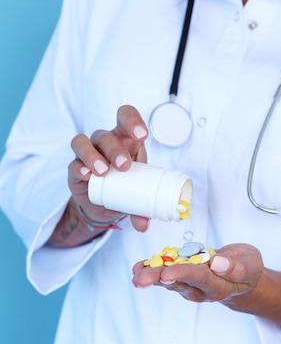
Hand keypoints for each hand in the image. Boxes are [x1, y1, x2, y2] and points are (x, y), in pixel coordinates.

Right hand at [69, 104, 149, 231]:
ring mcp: (88, 153)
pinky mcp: (75, 168)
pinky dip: (80, 168)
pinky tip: (87, 176)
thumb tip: (144, 226)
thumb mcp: (139, 194)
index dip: (132, 121)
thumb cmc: (128, 186)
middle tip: (124, 166)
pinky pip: (73, 163)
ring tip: (103, 172)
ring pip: (84, 143)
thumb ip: (143, 209)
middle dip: (115, 149)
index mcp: (126, 139)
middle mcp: (106, 142)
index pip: (126, 117)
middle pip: (107, 135)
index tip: (141, 135)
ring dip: (93, 156)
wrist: (106, 204)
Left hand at [131, 243, 263, 302]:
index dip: (182, 274)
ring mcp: (191, 284)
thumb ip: (235, 266)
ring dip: (151, 275)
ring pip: (169, 279)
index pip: (198, 278)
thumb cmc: (248, 270)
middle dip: (157, 279)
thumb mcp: (250, 264)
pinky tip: (140, 267)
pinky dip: (153, 268)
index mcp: (219, 285)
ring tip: (136, 271)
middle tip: (139, 279)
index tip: (166, 273)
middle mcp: (201, 288)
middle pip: (178, 283)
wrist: (245, 279)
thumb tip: (217, 262)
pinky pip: (167, 272)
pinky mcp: (185, 276)